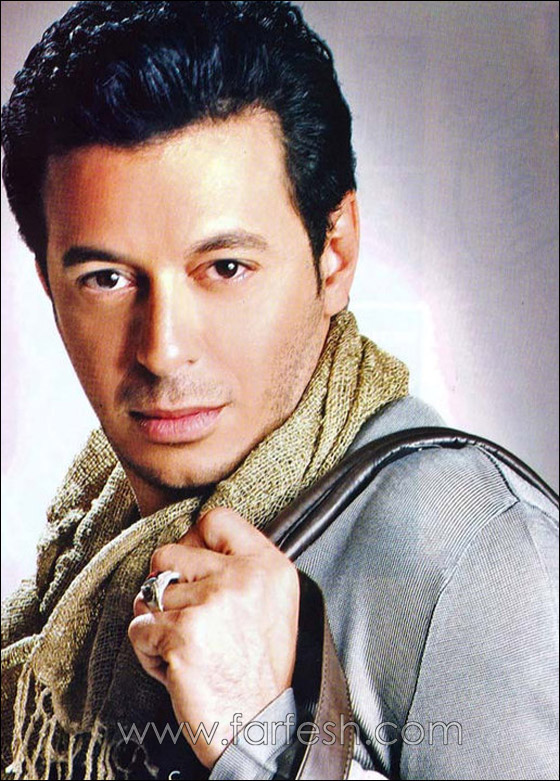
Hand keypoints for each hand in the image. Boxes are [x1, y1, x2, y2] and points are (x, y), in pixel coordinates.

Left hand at [128, 507, 299, 766]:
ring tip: (188, 649)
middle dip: (167, 588)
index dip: (194, 540)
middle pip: (169, 554)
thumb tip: (190, 543)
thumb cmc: (260, 669)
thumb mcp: (272, 603)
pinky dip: (148, 652)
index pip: (217, 520)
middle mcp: (242, 577)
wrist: (261, 730)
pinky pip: (138, 627)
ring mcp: (211, 604)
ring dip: (157, 623)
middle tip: (191, 622)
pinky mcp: (181, 635)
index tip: (194, 570)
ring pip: (149, 593)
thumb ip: (240, 566)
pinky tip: (178, 668)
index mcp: (269, 566)